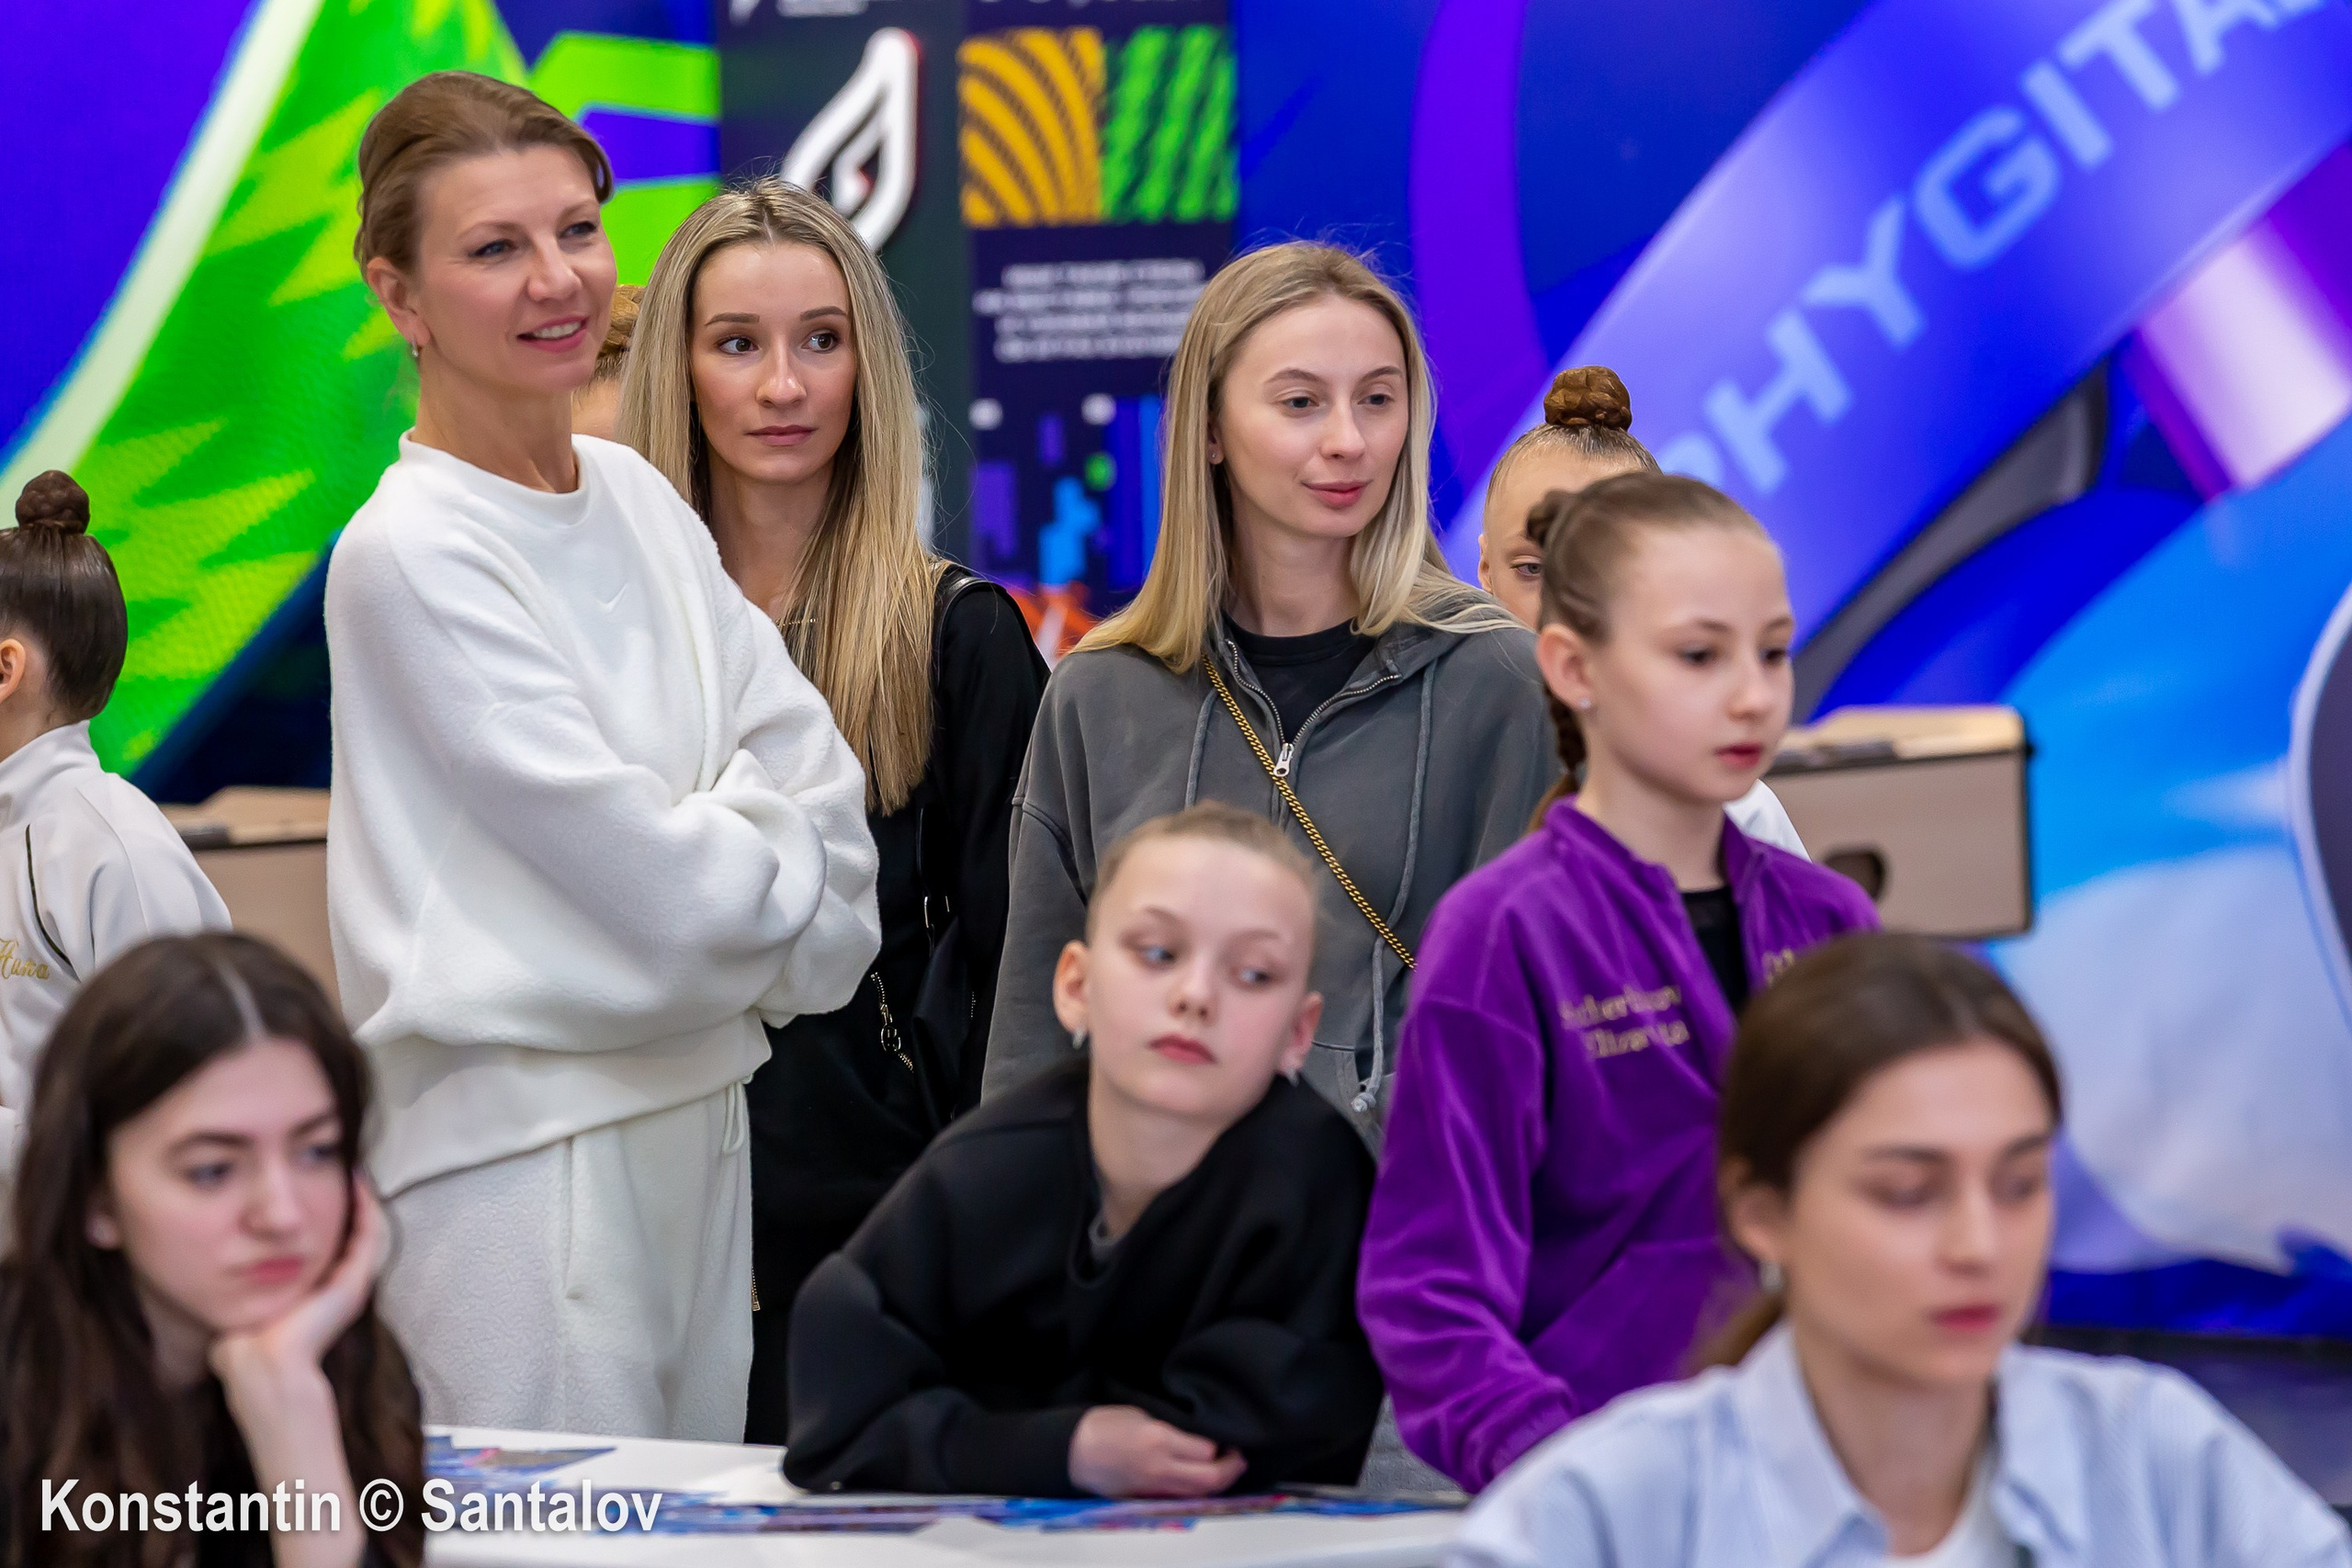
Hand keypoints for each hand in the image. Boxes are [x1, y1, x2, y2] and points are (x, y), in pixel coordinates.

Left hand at [210, 1177, 388, 1385]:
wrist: (260, 1365)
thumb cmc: (246, 1343)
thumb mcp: (247, 1302)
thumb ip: (241, 1285)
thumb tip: (219, 1271)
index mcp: (320, 1291)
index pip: (335, 1242)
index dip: (331, 1212)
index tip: (320, 1181)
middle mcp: (342, 1285)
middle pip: (355, 1232)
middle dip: (350, 1200)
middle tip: (342, 1167)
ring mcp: (352, 1283)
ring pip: (368, 1228)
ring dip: (362, 1197)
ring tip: (352, 1167)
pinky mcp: (354, 1280)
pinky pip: (369, 1232)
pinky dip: (366, 1205)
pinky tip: (356, 1181)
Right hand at [1068, 1406, 1246, 1497]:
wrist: (1073, 1451)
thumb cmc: (1104, 1425)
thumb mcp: (1142, 1415)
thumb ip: (1173, 1429)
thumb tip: (1200, 1439)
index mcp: (1158, 1440)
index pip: (1206, 1450)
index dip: (1222, 1444)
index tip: (1227, 1435)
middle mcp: (1160, 1468)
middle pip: (1209, 1479)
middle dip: (1231, 1469)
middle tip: (1239, 1456)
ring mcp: (1154, 1487)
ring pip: (1199, 1493)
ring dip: (1219, 1483)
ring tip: (1228, 1468)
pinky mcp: (1147, 1499)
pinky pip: (1183, 1498)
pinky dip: (1199, 1490)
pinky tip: (1204, 1479)